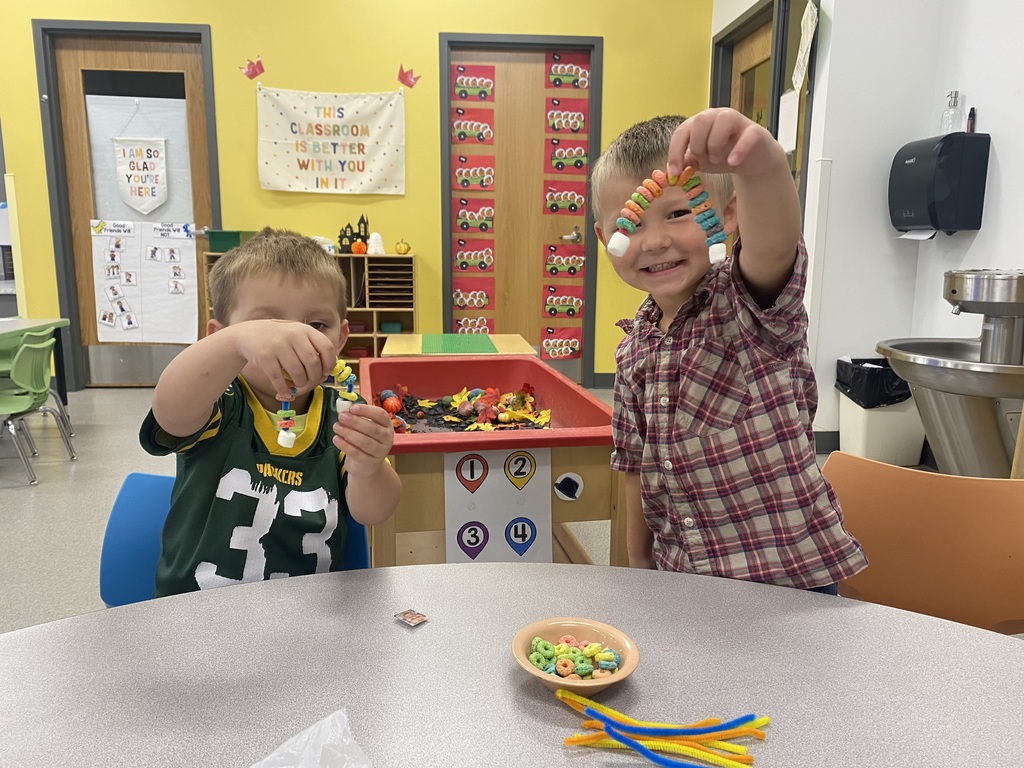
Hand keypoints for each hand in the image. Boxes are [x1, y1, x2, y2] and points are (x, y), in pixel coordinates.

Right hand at [228, 320, 337, 399]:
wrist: (249, 334)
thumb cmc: (280, 339)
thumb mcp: (298, 336)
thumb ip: (313, 349)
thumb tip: (327, 373)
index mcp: (305, 330)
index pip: (327, 347)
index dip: (329, 363)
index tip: (326, 372)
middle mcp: (293, 335)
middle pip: (313, 363)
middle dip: (314, 377)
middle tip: (310, 381)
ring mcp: (278, 345)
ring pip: (298, 373)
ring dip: (300, 384)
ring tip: (298, 384)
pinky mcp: (264, 357)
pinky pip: (279, 379)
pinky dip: (284, 389)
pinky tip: (285, 391)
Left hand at [333, 403, 394, 475]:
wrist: (367, 464)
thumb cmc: (364, 439)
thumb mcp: (363, 427)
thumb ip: (356, 417)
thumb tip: (343, 408)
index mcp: (386, 425)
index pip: (380, 415)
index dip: (366, 410)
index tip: (352, 408)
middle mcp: (387, 438)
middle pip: (373, 428)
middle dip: (355, 421)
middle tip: (341, 416)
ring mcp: (380, 451)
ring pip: (365, 441)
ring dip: (349, 433)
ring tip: (336, 427)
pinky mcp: (371, 462)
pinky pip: (357, 453)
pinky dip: (345, 445)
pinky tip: (336, 439)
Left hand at [668, 108, 783, 177]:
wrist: (752, 161)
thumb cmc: (724, 156)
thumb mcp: (701, 161)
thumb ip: (686, 162)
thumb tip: (671, 171)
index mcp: (701, 123)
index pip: (682, 131)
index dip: (675, 151)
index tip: (675, 172)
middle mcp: (717, 116)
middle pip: (700, 121)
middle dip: (697, 145)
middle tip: (704, 160)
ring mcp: (737, 121)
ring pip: (722, 121)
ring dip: (715, 144)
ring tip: (717, 159)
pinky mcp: (755, 131)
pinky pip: (747, 136)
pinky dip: (738, 149)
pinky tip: (733, 162)